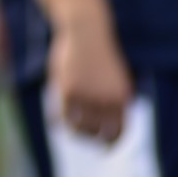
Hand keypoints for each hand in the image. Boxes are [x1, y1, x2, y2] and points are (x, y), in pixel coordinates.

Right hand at [49, 11, 130, 141]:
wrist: (86, 30)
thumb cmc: (98, 53)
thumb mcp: (111, 79)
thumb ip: (110, 103)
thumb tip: (103, 130)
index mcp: (123, 97)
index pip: (119, 131)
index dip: (110, 142)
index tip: (102, 147)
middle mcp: (108, 100)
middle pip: (98, 132)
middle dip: (88, 137)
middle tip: (78, 135)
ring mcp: (89, 96)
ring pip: (79, 127)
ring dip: (72, 131)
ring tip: (66, 127)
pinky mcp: (70, 91)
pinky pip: (63, 116)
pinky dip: (58, 121)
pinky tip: (54, 120)